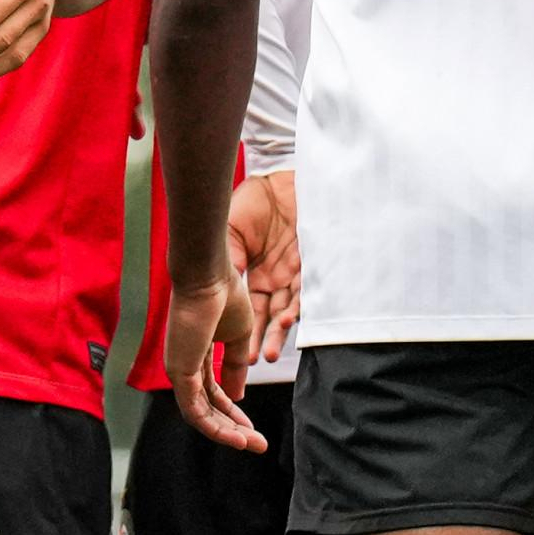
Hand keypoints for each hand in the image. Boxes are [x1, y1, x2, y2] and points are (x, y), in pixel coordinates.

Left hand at [165, 269, 265, 451]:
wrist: (208, 275)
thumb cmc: (224, 296)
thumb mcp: (240, 337)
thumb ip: (238, 367)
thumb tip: (239, 396)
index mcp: (197, 356)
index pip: (213, 393)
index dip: (233, 412)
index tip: (253, 427)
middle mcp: (184, 366)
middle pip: (207, 408)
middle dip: (233, 428)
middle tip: (257, 444)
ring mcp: (179, 371)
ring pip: (201, 415)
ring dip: (226, 433)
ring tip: (251, 445)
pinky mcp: (180, 373)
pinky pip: (195, 411)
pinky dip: (215, 427)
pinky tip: (237, 437)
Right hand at [227, 169, 300, 364]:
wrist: (275, 176)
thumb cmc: (250, 202)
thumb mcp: (230, 235)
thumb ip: (229, 263)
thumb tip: (222, 292)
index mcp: (256, 276)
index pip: (253, 312)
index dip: (250, 334)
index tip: (245, 356)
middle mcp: (277, 279)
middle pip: (272, 316)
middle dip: (267, 338)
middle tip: (262, 358)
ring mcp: (295, 270)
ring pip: (290, 307)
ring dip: (282, 328)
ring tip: (275, 344)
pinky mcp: (311, 260)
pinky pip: (308, 287)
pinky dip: (299, 303)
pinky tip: (288, 316)